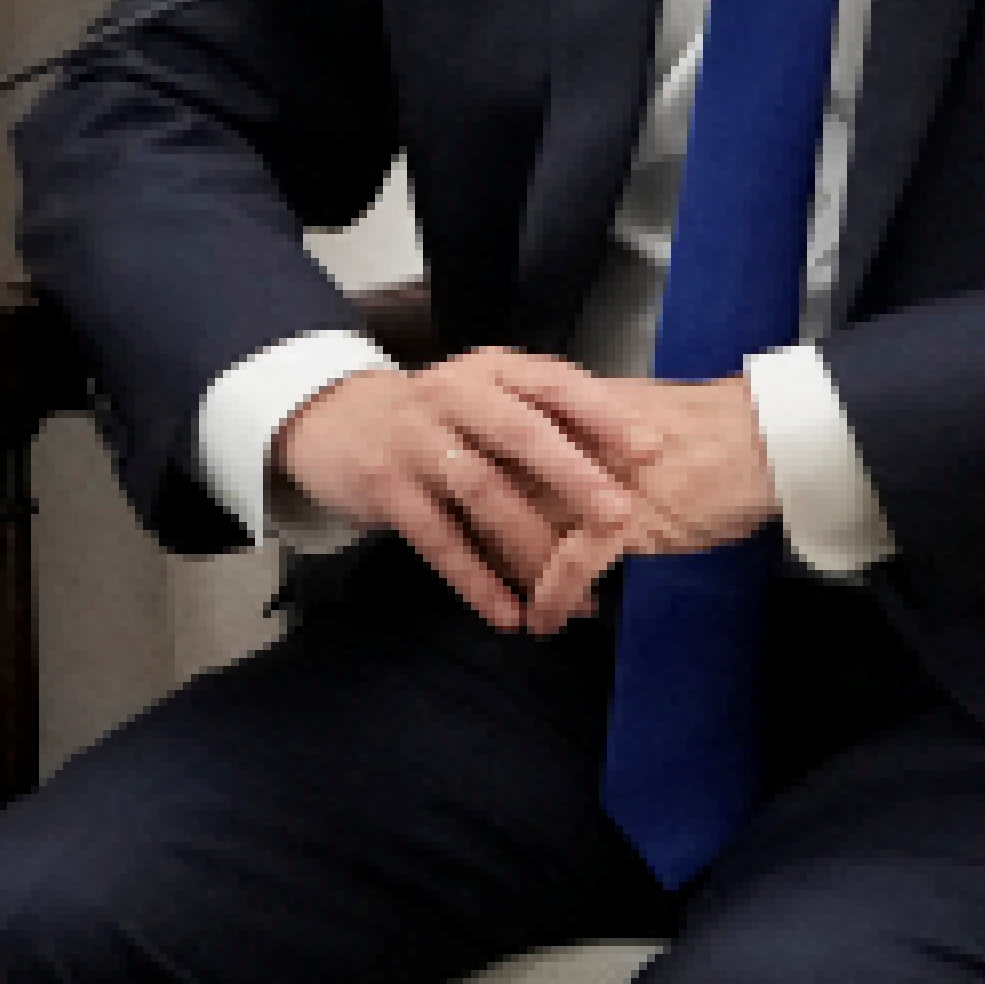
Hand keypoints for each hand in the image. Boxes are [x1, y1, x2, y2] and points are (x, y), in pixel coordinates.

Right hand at [269, 350, 648, 630]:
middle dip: (573, 475)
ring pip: (481, 492)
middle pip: (518, 433)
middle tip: (617, 516)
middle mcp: (454, 396)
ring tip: (573, 594)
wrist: (333, 420)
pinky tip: (508, 614)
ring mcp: (415, 441)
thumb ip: (545, 420)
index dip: (603, 415)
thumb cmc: (438, 417)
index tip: (651, 450)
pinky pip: (437, 540)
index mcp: (493, 370)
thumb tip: (639, 465)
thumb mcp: (488, 396)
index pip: (554, 383)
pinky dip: (475, 581)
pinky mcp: (386, 489)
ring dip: (530, 545)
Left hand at [475, 359, 783, 634]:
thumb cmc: (712, 432)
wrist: (768, 436)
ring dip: (512, 574)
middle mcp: (569, 439)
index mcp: (566, 408)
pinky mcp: (626, 517)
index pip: (497, 449)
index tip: (465, 523)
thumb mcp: (629, 424)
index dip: (478, 490)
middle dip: (482, 536)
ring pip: (525, 526)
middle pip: (497, 488)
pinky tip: (544, 620)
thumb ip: (586, 439)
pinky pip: (571, 561)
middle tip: (481, 576)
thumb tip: (558, 466)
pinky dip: (553, 595)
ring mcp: (594, 478)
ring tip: (511, 607)